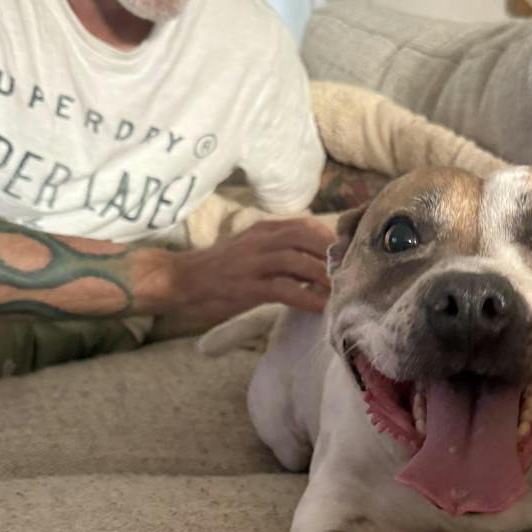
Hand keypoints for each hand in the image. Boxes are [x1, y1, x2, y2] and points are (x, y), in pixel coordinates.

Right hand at [147, 217, 334, 335]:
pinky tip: (322, 307)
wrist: (180, 281)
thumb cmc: (218, 270)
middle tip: (351, 271)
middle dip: (332, 253)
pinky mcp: (246, 287)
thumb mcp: (251, 251)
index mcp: (262, 229)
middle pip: (306, 236)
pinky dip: (306, 298)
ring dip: (324, 275)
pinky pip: (283, 290)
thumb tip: (315, 263)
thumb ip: (280, 252)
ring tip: (343, 290)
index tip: (348, 254)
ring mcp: (252, 263)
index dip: (330, 238)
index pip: (305, 224)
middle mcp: (259, 240)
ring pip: (297, 260)